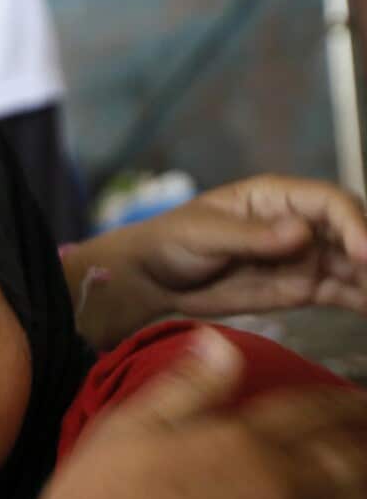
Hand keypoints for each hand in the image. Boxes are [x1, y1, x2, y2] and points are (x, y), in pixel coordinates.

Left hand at [138, 174, 366, 314]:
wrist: (152, 278)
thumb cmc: (172, 241)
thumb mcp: (204, 233)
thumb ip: (250, 235)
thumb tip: (301, 233)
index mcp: (278, 197)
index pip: (331, 204)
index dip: (355, 225)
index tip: (365, 252)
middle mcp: (302, 223)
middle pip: (354, 233)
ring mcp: (306, 256)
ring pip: (356, 265)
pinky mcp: (303, 287)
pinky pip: (343, 292)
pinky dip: (365, 301)